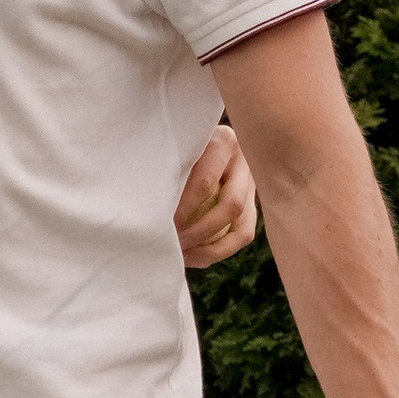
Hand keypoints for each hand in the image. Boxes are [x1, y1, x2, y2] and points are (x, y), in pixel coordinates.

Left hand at [173, 125, 255, 272]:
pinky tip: (191, 257)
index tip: (163, 225)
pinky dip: (215, 252)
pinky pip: (240, 237)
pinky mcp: (251, 205)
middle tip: (174, 245)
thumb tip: (146, 210)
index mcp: (223, 143)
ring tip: (183, 257)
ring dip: (211, 250)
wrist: (202, 140)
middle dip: (200, 232)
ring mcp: (252, 186)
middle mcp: (244, 162)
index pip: (204, 183)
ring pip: (243, 230)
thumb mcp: (176, 148)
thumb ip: (170, 170)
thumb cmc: (176, 145)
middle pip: (231, 207)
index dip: (184, 210)